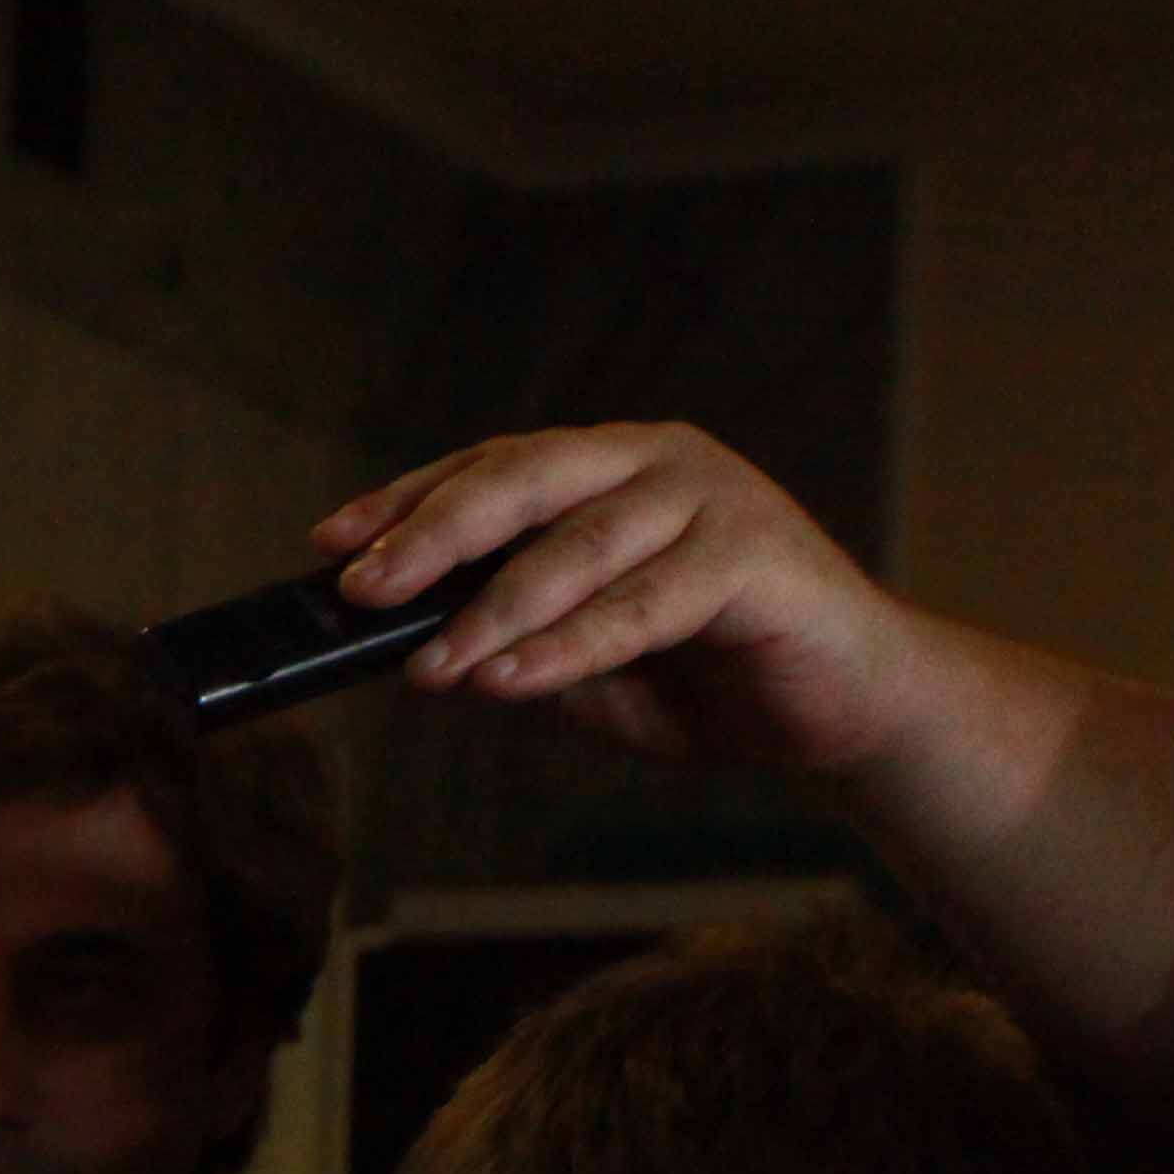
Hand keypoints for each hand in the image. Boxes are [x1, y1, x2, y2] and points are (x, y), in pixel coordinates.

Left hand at [316, 422, 936, 776]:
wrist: (844, 712)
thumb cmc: (706, 680)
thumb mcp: (581, 666)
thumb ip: (509, 644)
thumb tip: (411, 653)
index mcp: (608, 469)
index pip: (489, 468)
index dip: (406, 502)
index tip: (329, 545)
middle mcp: (656, 461)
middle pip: (523, 478)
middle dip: (432, 535)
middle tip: (362, 591)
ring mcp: (713, 497)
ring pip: (577, 544)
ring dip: (493, 609)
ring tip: (431, 666)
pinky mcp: (757, 554)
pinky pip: (642, 603)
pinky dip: (568, 645)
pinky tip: (508, 679)